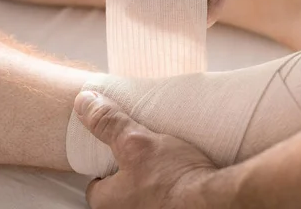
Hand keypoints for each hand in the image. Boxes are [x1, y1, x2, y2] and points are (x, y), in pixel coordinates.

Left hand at [74, 91, 220, 208]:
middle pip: (122, 189)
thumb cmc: (175, 181)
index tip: (114, 150)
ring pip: (144, 193)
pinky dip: (173, 185)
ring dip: (153, 178)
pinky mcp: (178, 207)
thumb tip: (85, 102)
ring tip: (165, 158)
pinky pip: (168, 197)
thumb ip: (109, 124)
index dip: (105, 165)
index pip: (96, 185)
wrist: (215, 200)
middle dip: (131, 172)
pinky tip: (183, 171)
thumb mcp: (136, 143)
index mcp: (110, 203)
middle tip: (144, 151)